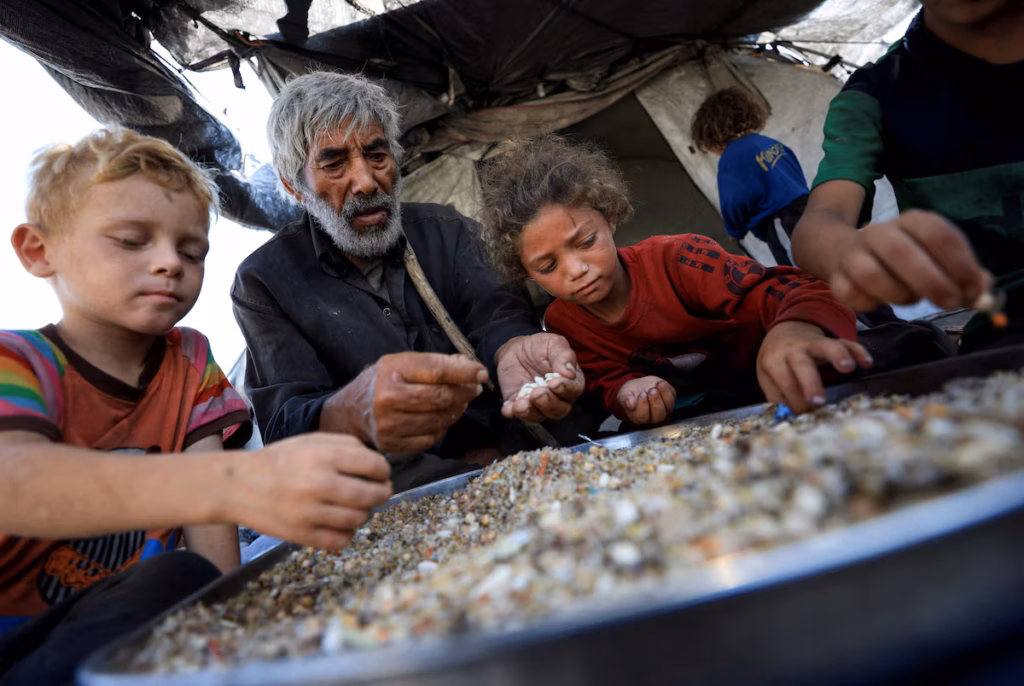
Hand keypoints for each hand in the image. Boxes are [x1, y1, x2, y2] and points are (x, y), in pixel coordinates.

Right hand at [231, 433, 391, 550]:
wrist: (238, 486)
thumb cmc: (280, 461)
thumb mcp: (311, 441)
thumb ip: (346, 445)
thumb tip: (377, 461)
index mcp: (324, 457)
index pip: (374, 465)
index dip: (383, 470)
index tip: (381, 473)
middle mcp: (319, 484)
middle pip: (373, 495)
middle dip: (382, 493)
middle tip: (380, 492)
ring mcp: (311, 513)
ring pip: (360, 519)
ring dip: (364, 512)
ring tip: (355, 506)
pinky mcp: (302, 535)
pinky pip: (342, 540)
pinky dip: (347, 533)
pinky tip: (340, 523)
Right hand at [323, 352, 487, 454]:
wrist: (350, 412)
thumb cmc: (382, 382)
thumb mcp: (401, 363)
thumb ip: (434, 363)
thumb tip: (471, 366)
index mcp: (391, 371)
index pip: (437, 371)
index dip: (465, 372)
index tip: (481, 372)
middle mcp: (387, 397)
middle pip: (441, 397)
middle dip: (465, 392)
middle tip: (474, 389)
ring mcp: (389, 424)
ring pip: (439, 419)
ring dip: (456, 411)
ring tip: (459, 402)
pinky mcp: (392, 444)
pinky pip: (430, 438)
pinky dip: (442, 428)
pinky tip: (441, 418)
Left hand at [496, 333, 584, 420]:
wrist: (516, 350)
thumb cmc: (540, 347)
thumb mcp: (554, 344)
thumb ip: (564, 356)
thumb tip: (569, 372)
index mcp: (570, 382)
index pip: (573, 391)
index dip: (565, 389)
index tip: (554, 383)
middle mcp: (557, 398)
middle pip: (559, 410)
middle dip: (548, 403)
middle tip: (537, 393)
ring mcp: (538, 405)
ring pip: (539, 416)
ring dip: (531, 412)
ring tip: (522, 403)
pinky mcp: (519, 405)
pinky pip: (517, 415)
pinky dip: (513, 412)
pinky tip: (510, 407)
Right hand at [616, 376, 675, 424]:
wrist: (637, 387)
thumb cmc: (629, 394)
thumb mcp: (624, 395)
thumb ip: (625, 400)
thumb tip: (630, 404)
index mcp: (639, 418)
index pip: (643, 417)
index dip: (643, 406)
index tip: (641, 394)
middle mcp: (653, 417)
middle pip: (659, 415)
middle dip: (656, 402)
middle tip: (651, 390)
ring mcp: (663, 409)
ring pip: (668, 407)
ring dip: (664, 395)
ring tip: (657, 385)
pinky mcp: (669, 400)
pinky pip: (672, 397)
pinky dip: (668, 390)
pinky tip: (660, 383)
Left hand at [757, 320, 872, 412]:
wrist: (784, 332)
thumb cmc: (777, 361)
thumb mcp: (767, 376)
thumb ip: (777, 396)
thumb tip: (791, 416)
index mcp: (774, 361)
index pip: (785, 384)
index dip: (796, 401)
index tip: (805, 414)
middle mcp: (792, 350)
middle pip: (802, 365)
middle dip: (810, 384)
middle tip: (818, 401)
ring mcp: (813, 343)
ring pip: (826, 346)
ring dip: (837, 356)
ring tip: (847, 368)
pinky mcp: (830, 339)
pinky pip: (846, 343)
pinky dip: (857, 351)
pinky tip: (866, 362)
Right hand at [829, 210, 992, 311]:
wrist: (844, 251)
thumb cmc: (902, 259)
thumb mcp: (935, 257)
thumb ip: (963, 274)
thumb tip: (983, 290)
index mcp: (911, 221)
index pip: (937, 234)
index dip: (959, 263)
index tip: (972, 288)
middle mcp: (879, 231)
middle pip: (901, 251)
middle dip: (931, 281)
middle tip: (950, 302)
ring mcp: (854, 254)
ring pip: (871, 274)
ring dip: (898, 294)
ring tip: (909, 299)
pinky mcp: (837, 277)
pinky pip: (851, 294)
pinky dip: (869, 303)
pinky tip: (879, 302)